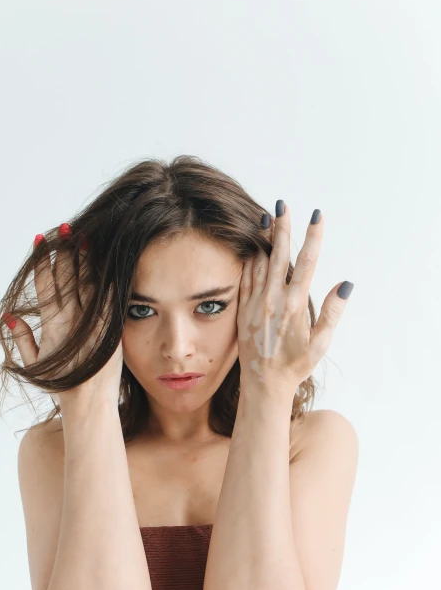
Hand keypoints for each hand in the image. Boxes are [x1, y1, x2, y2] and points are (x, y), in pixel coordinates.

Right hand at [2, 224, 122, 404]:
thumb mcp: (34, 365)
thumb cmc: (60, 387)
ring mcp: (92, 324)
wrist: (88, 403)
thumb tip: (10, 316)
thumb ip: (22, 340)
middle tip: (65, 228)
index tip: (41, 241)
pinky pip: (109, 299)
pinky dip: (108, 281)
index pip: (45, 286)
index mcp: (51, 326)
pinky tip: (108, 263)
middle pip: (66, 278)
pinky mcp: (111, 329)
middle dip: (65, 252)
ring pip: (87, 284)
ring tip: (83, 237)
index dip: (42, 262)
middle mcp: (71, 321)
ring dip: (85, 260)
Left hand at [237, 202, 353, 393]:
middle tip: (282, 204)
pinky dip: (249, 259)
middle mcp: (274, 300)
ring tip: (267, 217)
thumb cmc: (295, 366)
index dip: (312, 237)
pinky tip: (251, 246)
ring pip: (260, 263)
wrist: (263, 384)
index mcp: (295, 305)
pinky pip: (246, 277)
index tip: (317, 216)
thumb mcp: (321, 344)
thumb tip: (346, 285)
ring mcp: (256, 303)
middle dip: (283, 228)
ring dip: (264, 239)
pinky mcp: (244, 309)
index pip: (306, 263)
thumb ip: (333, 313)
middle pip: (279, 255)